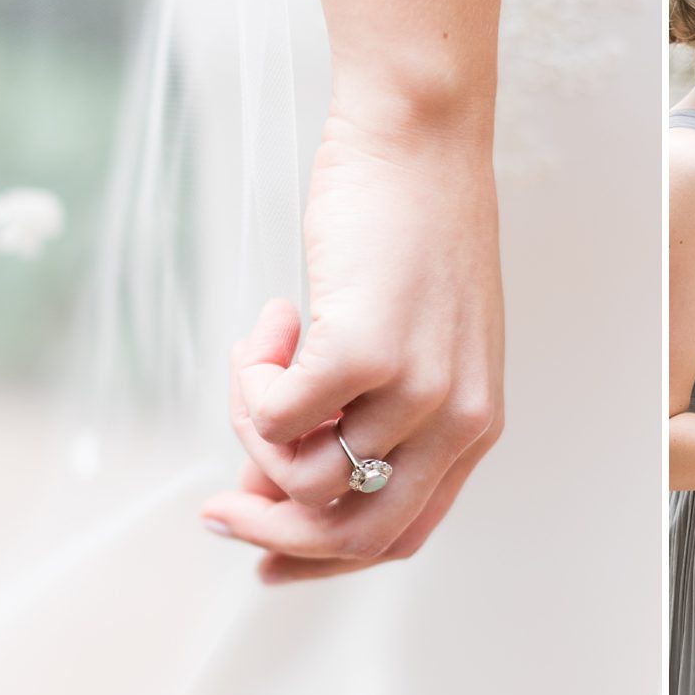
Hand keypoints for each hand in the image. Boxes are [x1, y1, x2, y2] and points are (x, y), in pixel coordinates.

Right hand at [199, 122, 503, 575]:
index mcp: (477, 424)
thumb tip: (268, 486)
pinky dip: (250, 379)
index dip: (324, 560)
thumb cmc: (406, 228)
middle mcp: (460, 418)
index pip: (402, 535)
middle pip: (356, 534)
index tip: (265, 558)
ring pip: (304, 476)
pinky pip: (276, 414)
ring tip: (262, 355)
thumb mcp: (401, 339)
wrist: (420, 135)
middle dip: (273, 532)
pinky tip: (269, 322)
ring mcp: (417, 389)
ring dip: (255, 429)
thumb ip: (353, 415)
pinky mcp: (365, 351)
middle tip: (216, 507)